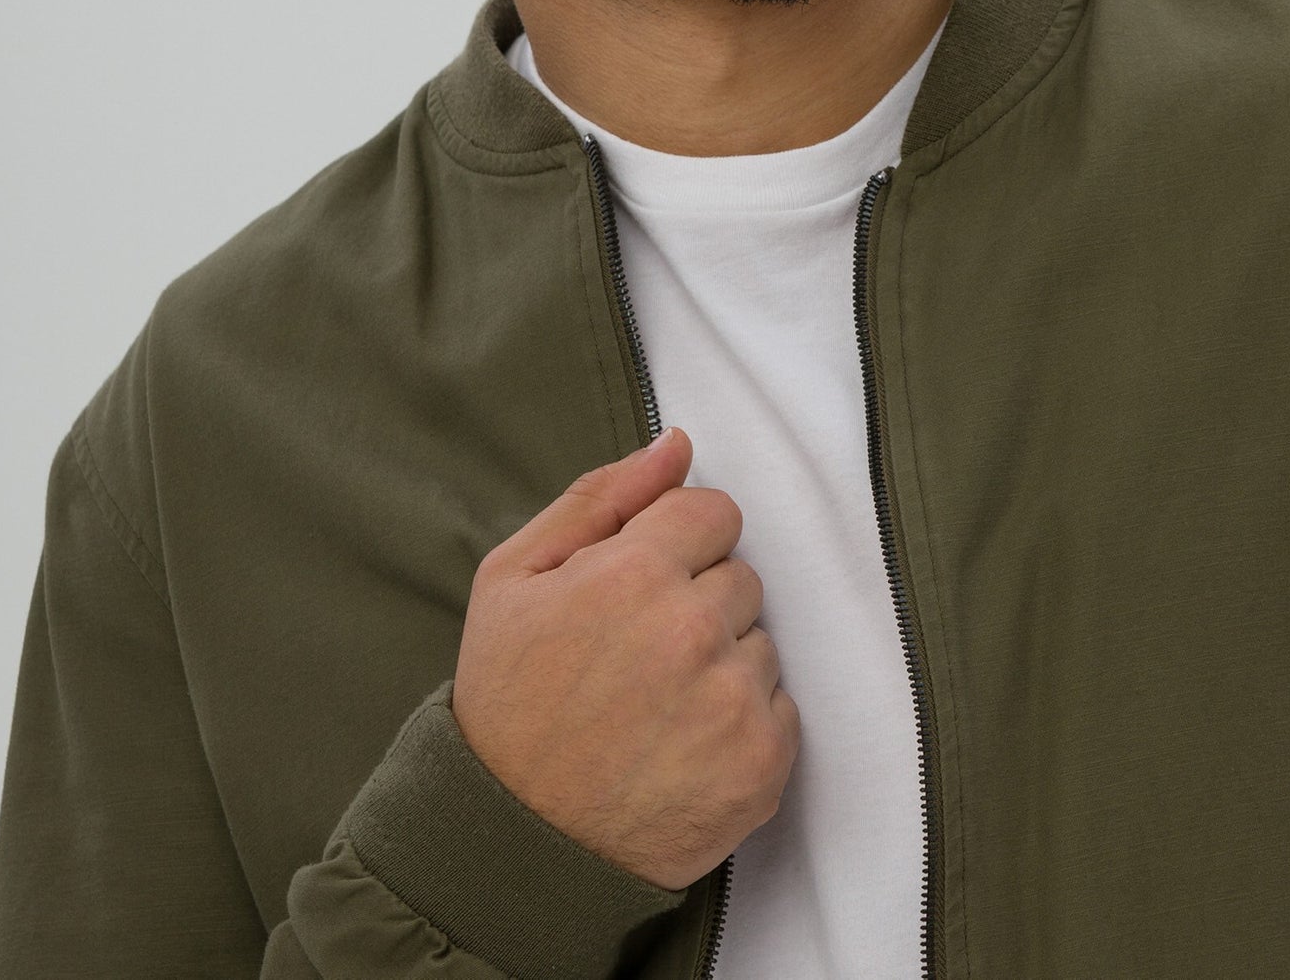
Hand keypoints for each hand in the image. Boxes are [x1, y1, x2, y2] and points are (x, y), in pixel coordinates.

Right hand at [450, 426, 799, 891]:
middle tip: (637, 657)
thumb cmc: (507, 704)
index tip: (639, 588)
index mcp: (633, 573)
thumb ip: (603, 497)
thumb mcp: (514, 579)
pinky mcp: (761, 764)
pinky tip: (683, 746)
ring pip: (761, 642)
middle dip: (698, 602)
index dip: (675, 545)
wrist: (511, 846)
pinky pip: (782, 707)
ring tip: (655, 707)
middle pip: (740, 575)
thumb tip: (678, 444)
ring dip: (722, 664)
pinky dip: (743, 723)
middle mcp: (692, 630)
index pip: (713, 511)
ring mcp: (732, 701)